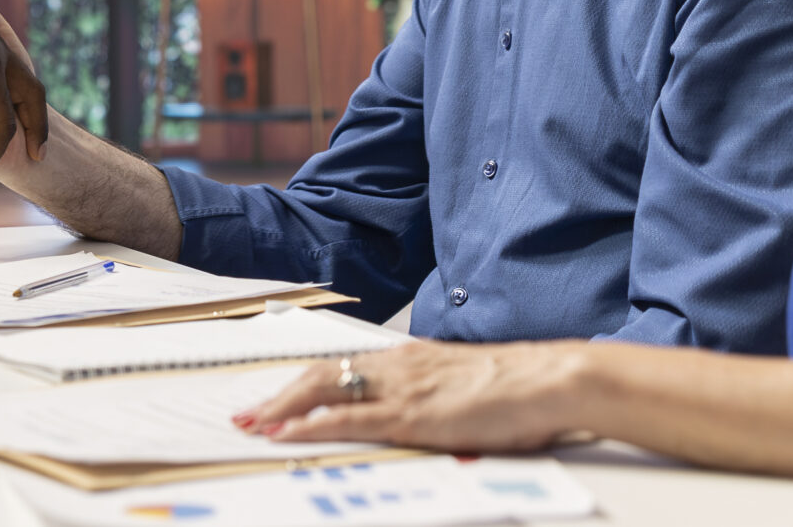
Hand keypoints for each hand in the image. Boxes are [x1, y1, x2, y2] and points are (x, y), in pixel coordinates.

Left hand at [235, 341, 585, 452]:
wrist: (548, 379)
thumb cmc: (516, 388)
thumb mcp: (463, 387)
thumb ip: (432, 396)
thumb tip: (418, 414)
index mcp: (409, 359)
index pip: (341, 366)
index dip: (302, 384)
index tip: (274, 400)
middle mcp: (397, 366)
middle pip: (320, 374)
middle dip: (278, 397)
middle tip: (244, 416)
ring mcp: (402, 388)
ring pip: (325, 391)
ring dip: (282, 410)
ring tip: (252, 426)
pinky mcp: (412, 414)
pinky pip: (349, 418)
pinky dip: (311, 426)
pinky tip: (286, 434)